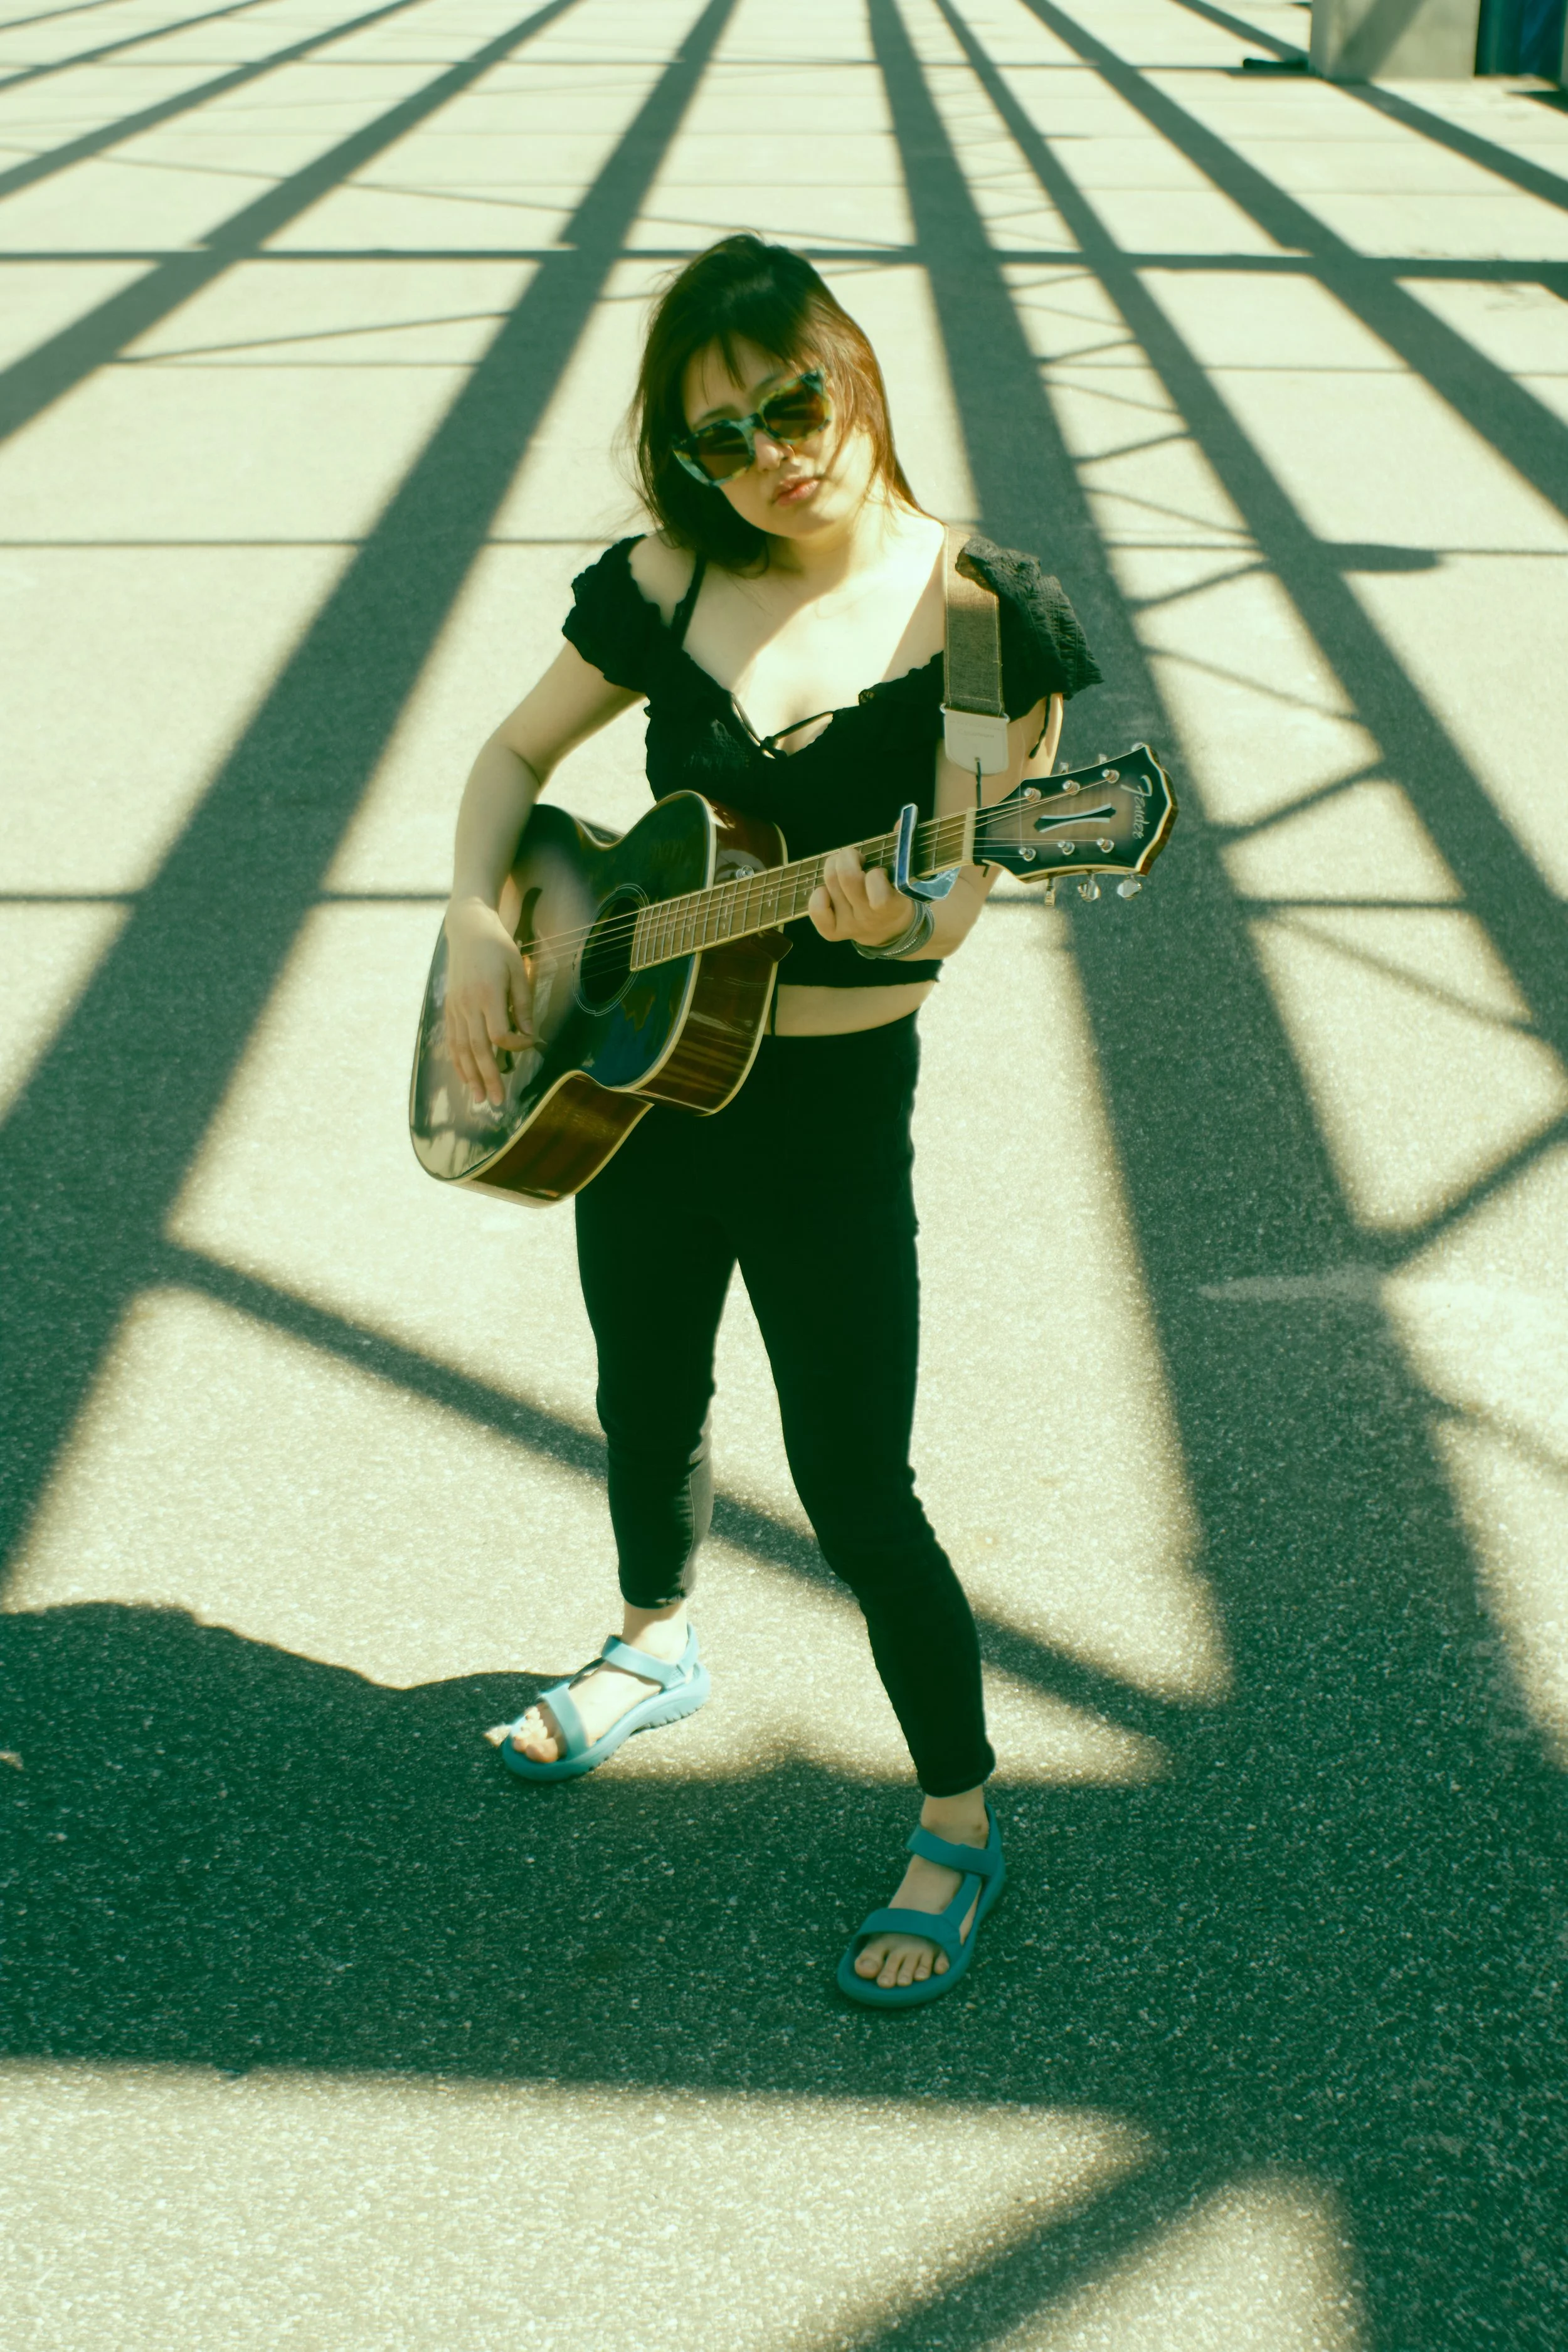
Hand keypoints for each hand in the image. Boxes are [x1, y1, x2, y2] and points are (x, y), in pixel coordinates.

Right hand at [441, 895, 533, 1106]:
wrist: (468, 928)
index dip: (515, 1045)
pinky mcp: (449, 1007)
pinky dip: (457, 1060)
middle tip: (497, 1102)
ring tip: (479, 1098)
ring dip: (470, 1076)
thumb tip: (530, 1036)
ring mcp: (455, 1007)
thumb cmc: (499, 948)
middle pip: (477, 1048)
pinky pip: (451, 1039)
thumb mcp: (518, 970)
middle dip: (488, 1077)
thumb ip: (523, 1005)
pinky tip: (464, 1077)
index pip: (499, 1034)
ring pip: (461, 1048)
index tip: (530, 1042)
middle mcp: (467, 1004)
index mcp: (487, 994)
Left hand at [807, 849, 915, 948]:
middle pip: (847, 878)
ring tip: (842, 866)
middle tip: (854, 857)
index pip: (879, 893)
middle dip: (847, 857)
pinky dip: (817, 896)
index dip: (875, 875)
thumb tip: (899, 823)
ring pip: (830, 885)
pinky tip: (827, 890)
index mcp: (892, 907)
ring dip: (832, 866)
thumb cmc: (896, 893)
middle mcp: (869, 918)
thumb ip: (903, 849)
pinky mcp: (834, 932)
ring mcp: (850, 926)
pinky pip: (817, 911)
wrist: (891, 930)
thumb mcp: (905, 876)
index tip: (879, 871)